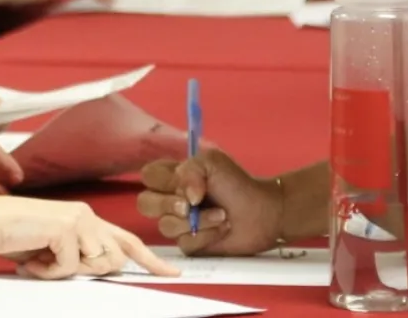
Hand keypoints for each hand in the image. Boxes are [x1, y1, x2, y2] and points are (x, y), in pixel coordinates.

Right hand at [0, 198, 179, 278]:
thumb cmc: (13, 236)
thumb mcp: (53, 250)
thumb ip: (79, 257)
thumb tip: (102, 271)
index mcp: (87, 218)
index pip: (128, 240)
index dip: (151, 259)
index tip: (171, 271)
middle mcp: (88, 215)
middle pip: (116, 259)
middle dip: (89, 272)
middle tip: (53, 267)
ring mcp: (79, 219)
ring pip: (97, 264)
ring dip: (66, 272)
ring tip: (39, 261)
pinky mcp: (65, 228)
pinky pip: (70, 268)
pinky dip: (48, 272)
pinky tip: (30, 260)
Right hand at [136, 149, 284, 256]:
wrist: (262, 212)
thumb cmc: (237, 184)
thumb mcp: (212, 163)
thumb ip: (190, 170)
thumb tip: (185, 198)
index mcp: (173, 177)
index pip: (147, 176)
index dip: (159, 181)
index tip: (179, 182)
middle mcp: (171, 200)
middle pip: (145, 203)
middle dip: (169, 204)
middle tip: (194, 203)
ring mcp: (178, 224)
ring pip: (165, 225)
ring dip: (198, 220)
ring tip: (221, 214)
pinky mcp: (190, 244)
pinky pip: (184, 243)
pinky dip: (206, 235)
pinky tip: (222, 228)